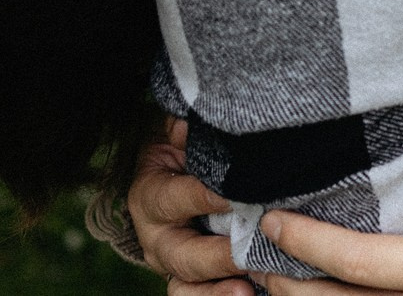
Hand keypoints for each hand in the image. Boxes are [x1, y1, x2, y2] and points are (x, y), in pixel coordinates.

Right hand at [131, 119, 253, 295]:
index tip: (237, 195)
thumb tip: (190, 123)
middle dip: (217, 256)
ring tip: (247, 289)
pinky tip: (252, 293)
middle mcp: (158, 238)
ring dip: (217, 291)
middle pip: (182, 256)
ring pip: (187, 288)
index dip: (203, 198)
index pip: (173, 199)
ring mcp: (174, 266)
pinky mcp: (193, 282)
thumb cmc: (187, 152)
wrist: (180, 178)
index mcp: (150, 197)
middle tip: (248, 251)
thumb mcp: (181, 135)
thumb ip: (185, 129)